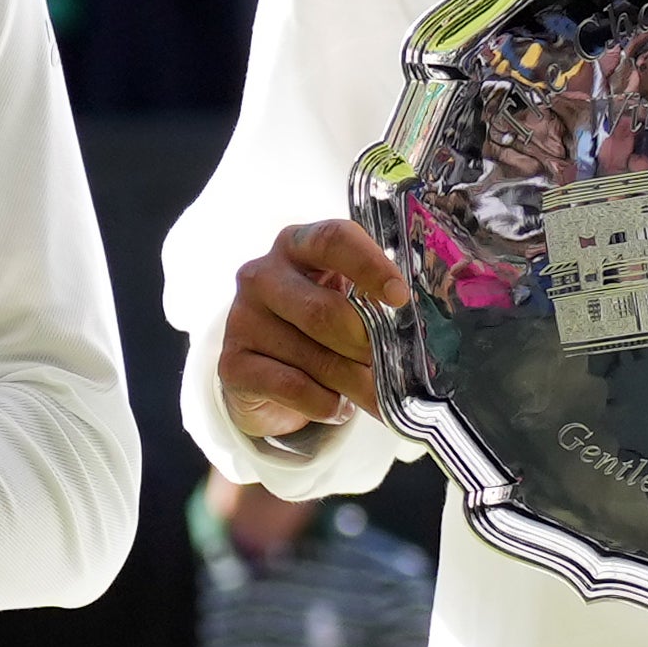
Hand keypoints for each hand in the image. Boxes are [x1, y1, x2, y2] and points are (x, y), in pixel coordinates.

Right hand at [211, 211, 410, 458]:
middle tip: (395, 366)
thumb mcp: (345, 303)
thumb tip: (415, 338)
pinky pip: (292, 386)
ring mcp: (242, 318)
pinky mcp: (232, 362)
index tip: (400, 297)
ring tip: (375, 396)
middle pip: (323, 310)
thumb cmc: (320, 329)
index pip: (333, 239)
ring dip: (354, 383)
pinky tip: (337, 406)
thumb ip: (372, 305)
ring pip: (312, 356)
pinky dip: (325, 403)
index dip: (370, 266)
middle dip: (366, 344)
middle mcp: (262, 275)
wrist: (267, 378)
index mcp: (298, 245)